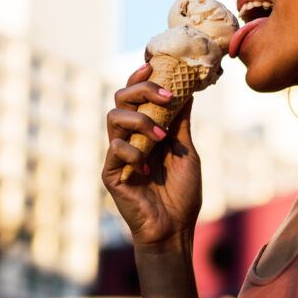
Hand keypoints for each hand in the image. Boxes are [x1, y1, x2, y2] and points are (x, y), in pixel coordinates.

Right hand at [102, 63, 202, 247]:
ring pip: (113, 118)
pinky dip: (132, 152)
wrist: (174, 230)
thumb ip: (181, 123)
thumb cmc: (182, 194)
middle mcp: (128, 139)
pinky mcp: (110, 173)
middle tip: (166, 96)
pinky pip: (114, 150)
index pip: (135, 97)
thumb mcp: (187, 152)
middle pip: (120, 99)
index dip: (140, 79)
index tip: (154, 67)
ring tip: (161, 137)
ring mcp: (117, 155)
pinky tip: (146, 168)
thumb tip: (187, 90)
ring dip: (139, 120)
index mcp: (145, 131)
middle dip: (141, 90)